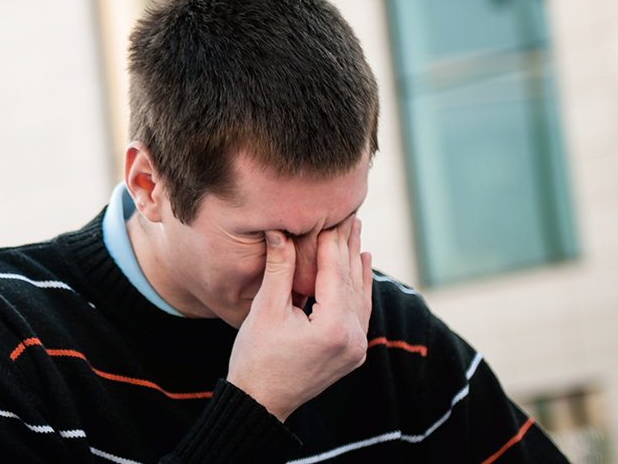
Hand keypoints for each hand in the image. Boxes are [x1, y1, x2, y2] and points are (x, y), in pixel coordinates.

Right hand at [225, 217, 372, 421]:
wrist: (260, 401)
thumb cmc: (255, 357)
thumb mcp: (265, 309)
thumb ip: (279, 269)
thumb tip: (279, 230)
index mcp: (332, 329)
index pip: (334, 274)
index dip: (331, 242)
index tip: (331, 215)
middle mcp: (353, 339)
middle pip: (352, 282)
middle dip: (347, 248)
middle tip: (349, 216)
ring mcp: (356, 349)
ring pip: (360, 296)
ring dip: (356, 264)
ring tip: (356, 234)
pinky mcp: (353, 353)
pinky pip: (361, 312)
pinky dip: (360, 287)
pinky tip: (361, 267)